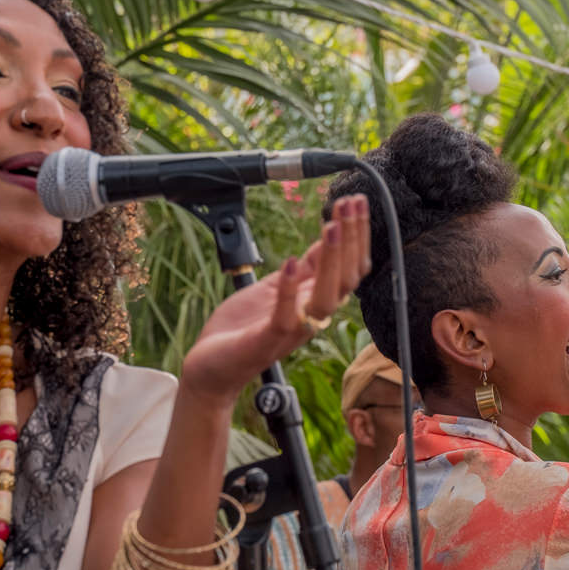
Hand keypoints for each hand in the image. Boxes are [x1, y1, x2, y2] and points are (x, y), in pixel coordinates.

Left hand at [180, 195, 369, 400]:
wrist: (211, 367)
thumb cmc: (243, 328)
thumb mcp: (278, 286)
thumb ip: (307, 268)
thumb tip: (330, 235)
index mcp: (314, 301)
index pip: (350, 268)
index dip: (357, 235)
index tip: (356, 202)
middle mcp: (310, 316)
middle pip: (347, 279)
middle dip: (351, 239)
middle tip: (351, 204)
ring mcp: (290, 330)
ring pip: (326, 299)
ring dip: (331, 261)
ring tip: (330, 227)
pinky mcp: (265, 341)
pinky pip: (286, 319)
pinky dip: (290, 292)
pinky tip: (291, 262)